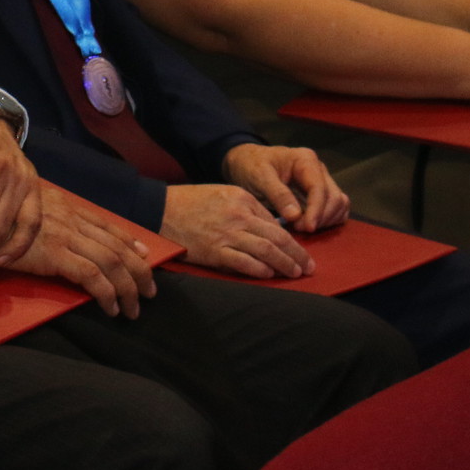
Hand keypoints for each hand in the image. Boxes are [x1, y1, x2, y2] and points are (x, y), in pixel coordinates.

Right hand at [7, 182, 156, 317]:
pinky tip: (111, 308)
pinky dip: (107, 293)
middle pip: (117, 246)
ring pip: (111, 262)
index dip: (130, 242)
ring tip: (134, 308)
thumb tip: (57, 233)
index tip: (145, 256)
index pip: (108, 225)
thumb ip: (48, 217)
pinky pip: (91, 276)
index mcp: (66, 207)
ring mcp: (64, 235)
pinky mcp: (54, 253)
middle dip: (139, 271)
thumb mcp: (28, 209)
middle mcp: (71, 219)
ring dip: (128, 288)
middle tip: (149, 291)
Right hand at [160, 182, 311, 278]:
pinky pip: (244, 263)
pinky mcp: (214, 251)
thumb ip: (247, 209)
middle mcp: (239, 216)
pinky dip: (260, 270)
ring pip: (266, 251)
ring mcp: (227, 234)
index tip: (302, 253)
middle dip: (297, 255)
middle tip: (309, 268)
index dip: (293, 241)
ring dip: (284, 264)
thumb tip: (270, 229)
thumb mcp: (223, 194)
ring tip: (295, 273)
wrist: (160, 210)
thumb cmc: (192, 202)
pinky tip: (269, 274)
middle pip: (277, 237)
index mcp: (242, 199)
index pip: (276, 223)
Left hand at [221, 142, 348, 232]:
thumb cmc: (251, 165)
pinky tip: (308, 225)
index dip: (316, 211)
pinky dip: (328, 220)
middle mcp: (318, 169)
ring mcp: (322, 181)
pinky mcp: (321, 193)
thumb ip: (277, 194)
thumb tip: (296, 216)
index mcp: (305, 160)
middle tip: (297, 228)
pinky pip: (336, 209)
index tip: (307, 228)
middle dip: (320, 217)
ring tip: (300, 227)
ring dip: (325, 220)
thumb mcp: (259, 177)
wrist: (246, 162)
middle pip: (334, 198)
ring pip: (339, 204)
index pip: (319, 188)